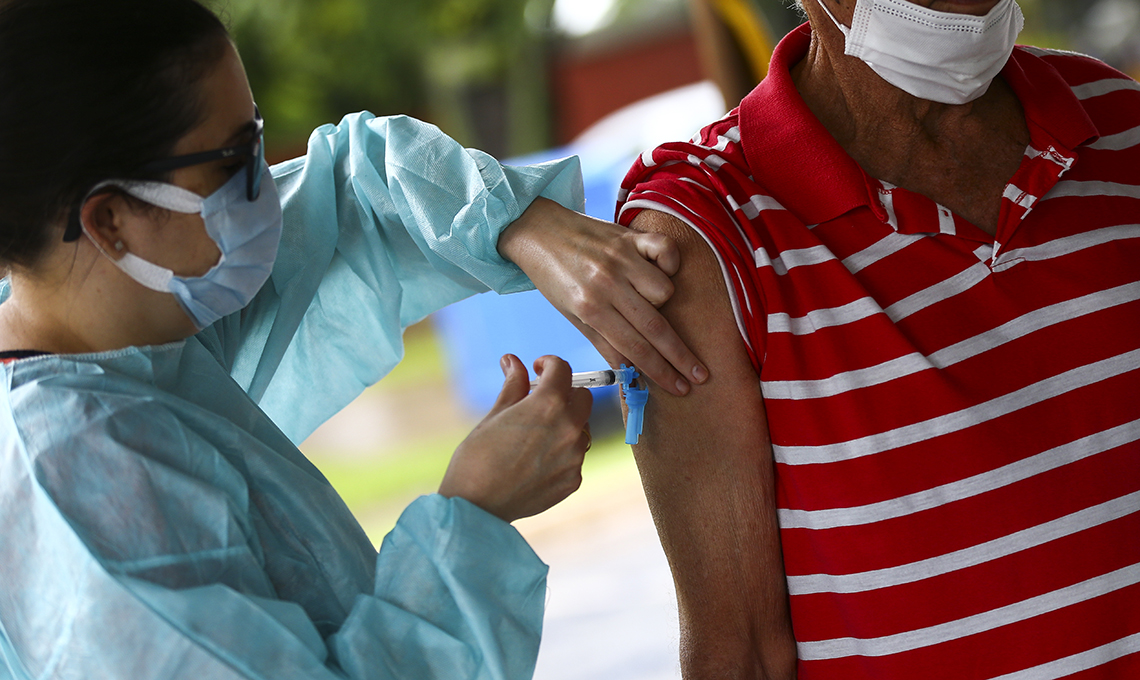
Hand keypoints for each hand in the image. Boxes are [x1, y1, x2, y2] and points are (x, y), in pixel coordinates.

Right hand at [439, 354, 592, 522]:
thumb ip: (513, 385)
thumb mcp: (494, 415)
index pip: (562, 369)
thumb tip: (513, 361)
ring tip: (534, 436)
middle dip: (564, 393)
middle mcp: (569, 428)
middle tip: (540, 400)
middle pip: (583, 397)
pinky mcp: (573, 480)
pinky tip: (534, 461)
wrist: (475, 507)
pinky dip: (560, 452)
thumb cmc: (477, 458)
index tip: (538, 368)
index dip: (549, 363)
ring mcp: (574, 457)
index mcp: (548, 404)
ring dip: (565, 424)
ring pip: (581, 428)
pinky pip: (574, 457)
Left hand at [497, 198, 708, 395]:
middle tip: (699, 376)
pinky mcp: (631, 236)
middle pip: (655, 327)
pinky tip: (661, 270)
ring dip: (662, 301)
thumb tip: (631, 371)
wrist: (537, 231)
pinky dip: (670, 263)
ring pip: (665, 290)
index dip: (661, 371)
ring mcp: (622, 257)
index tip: (680, 387)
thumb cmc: (554, 276)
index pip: (634, 348)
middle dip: (680, 356)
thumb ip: (604, 342)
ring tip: (644, 299)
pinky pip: (667, 251)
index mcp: (590, 307)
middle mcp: (608, 283)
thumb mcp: (571, 314)